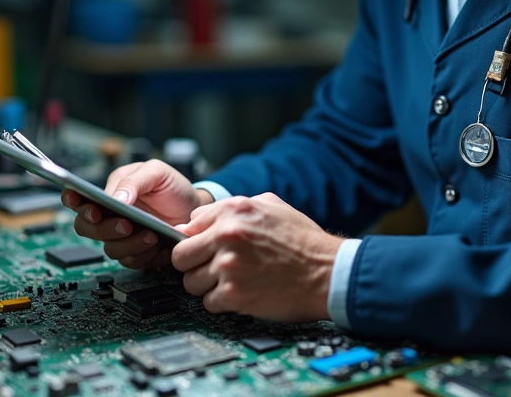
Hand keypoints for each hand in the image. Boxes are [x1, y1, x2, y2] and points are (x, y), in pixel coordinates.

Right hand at [62, 159, 208, 269]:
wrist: (194, 206)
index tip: (80, 202)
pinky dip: (143, 255)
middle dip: (103, 229)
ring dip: (129, 244)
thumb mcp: (156, 172)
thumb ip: (134, 181)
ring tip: (151, 235)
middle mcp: (109, 217)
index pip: (78, 198)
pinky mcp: (137, 253)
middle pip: (87, 229)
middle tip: (125, 224)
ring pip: (109, 249)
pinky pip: (131, 261)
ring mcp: (121, 237)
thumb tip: (116, 199)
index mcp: (108, 192)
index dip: (72, 201)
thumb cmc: (171, 186)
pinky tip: (157, 245)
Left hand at [171, 193, 343, 322]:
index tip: (201, 251)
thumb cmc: (304, 241)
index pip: (187, 227)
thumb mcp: (271, 206)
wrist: (329, 272)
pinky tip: (242, 295)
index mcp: (234, 210)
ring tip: (234, 282)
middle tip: (213, 270)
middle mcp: (228, 235)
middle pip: (180, 256)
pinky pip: (208, 302)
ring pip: (191, 282)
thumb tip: (196, 219)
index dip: (195, 242)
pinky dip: (222, 303)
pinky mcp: (234, 294)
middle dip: (194, 265)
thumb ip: (231, 208)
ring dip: (208, 286)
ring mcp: (229, 266)